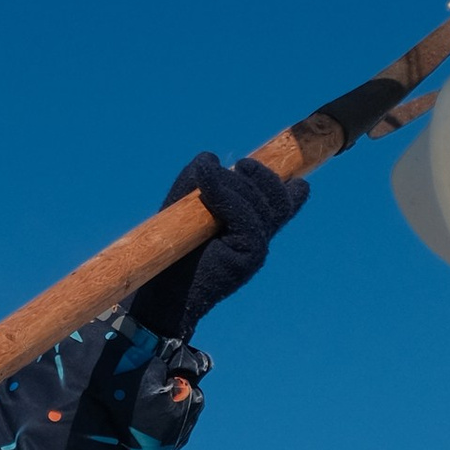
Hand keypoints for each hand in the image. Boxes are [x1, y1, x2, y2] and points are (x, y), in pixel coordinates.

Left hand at [127, 152, 309, 341]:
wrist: (163, 292)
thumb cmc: (172, 252)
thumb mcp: (186, 206)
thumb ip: (199, 180)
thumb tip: (211, 157)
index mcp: (250, 228)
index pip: (282, 205)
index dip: (287, 187)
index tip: (284, 172)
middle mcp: (259, 239)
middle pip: (279, 200)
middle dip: (263, 176)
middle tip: (242, 164)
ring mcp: (257, 249)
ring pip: (263, 205)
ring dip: (237, 182)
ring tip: (210, 172)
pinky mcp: (249, 256)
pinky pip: (246, 218)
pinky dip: (226, 193)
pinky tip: (207, 178)